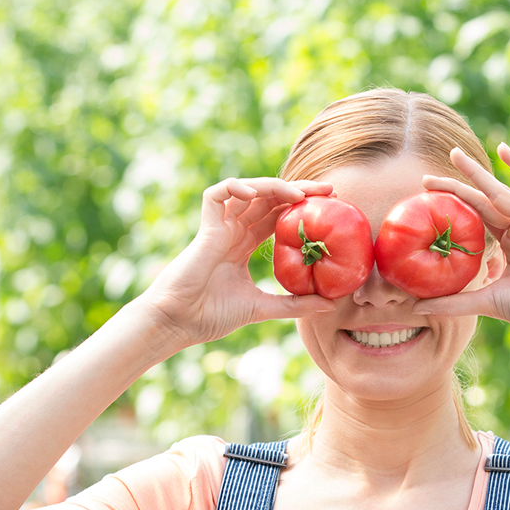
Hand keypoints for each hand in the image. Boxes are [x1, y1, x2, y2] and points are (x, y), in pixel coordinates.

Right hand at [135, 177, 336, 347]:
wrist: (178, 322)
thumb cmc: (211, 316)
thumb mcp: (262, 308)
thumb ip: (295, 304)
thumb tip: (331, 303)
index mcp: (243, 246)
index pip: (277, 216)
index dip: (301, 208)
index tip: (331, 207)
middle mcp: (233, 232)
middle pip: (268, 199)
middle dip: (298, 190)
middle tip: (329, 191)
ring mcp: (218, 227)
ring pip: (248, 191)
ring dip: (275, 186)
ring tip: (301, 193)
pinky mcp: (204, 228)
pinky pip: (216, 194)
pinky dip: (235, 187)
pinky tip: (256, 194)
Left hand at [414, 144, 509, 351]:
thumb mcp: (487, 302)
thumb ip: (454, 301)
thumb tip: (416, 307)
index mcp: (509, 248)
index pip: (475, 223)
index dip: (452, 212)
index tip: (425, 205)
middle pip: (481, 203)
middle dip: (454, 189)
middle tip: (426, 178)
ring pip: (498, 192)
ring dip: (475, 173)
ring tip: (454, 155)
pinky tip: (503, 148)